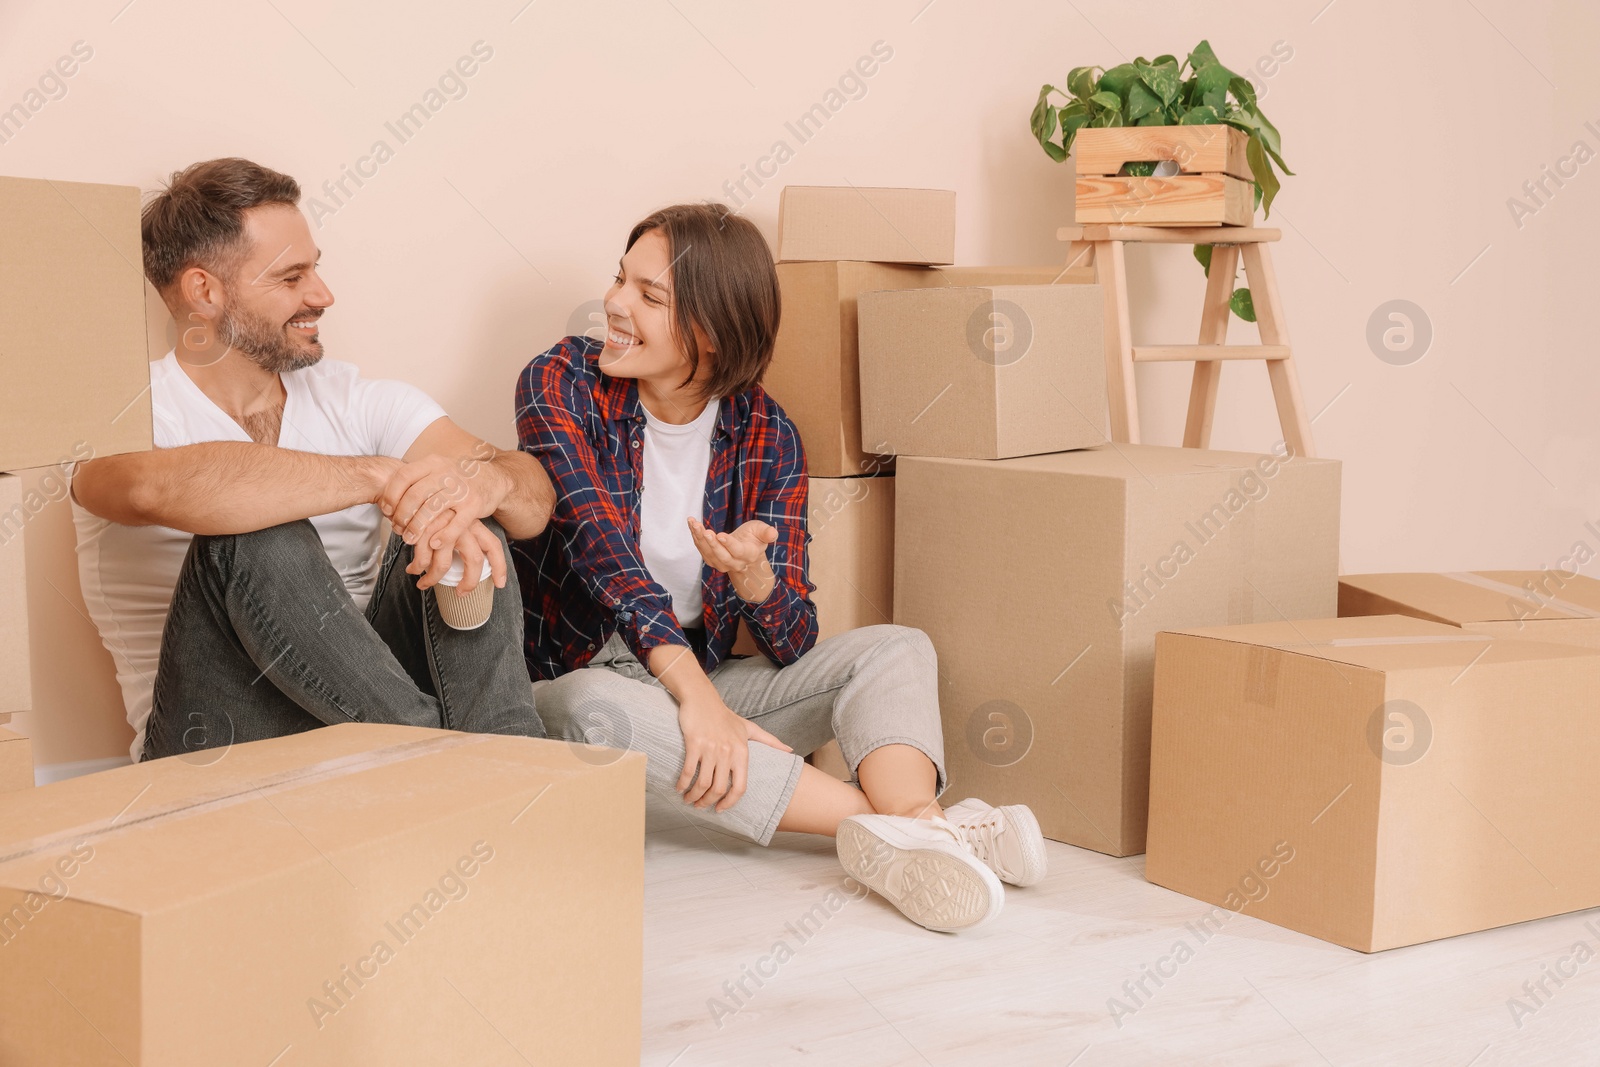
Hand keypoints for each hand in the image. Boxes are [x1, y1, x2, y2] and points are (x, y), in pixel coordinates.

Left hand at [379, 454, 508, 550]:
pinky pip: (456, 523)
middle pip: (415, 495)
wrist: (493, 478)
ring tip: (409, 539)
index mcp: (433, 463)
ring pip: (432, 510)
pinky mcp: (474, 505)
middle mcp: (446, 473)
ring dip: (417, 527)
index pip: (404, 476)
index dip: (392, 494)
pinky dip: (443, 535)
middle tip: (397, 529)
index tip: (386, 510)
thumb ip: (417, 479)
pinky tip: (434, 543)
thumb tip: (387, 497)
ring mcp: (461, 489)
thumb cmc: (458, 478)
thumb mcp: (437, 469)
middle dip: (402, 515)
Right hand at [406, 507, 506, 592]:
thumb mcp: (452, 521)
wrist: (408, 485)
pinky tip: (413, 570)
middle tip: (461, 593)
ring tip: (424, 583)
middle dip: (469, 581)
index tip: (500, 584)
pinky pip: (423, 558)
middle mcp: (462, 525)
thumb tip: (468, 565)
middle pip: (474, 559)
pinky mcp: (423, 530)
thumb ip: (462, 537)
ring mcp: (443, 528)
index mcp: (474, 523)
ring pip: (443, 564)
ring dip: (433, 579)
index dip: (499, 566)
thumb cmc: (431, 510)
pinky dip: (417, 568)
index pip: (493, 545)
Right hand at [676, 688, 792, 812]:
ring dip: (694, 796)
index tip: (721, 809)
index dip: (730, 802)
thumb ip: (770, 741)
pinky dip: (682, 784)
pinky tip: (679, 788)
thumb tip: (790, 751)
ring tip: (688, 799)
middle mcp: (728, 752)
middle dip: (708, 802)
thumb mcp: (749, 728)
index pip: (740, 787)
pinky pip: (688, 771)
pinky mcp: (694, 743)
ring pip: (702, 783)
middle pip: (718, 789)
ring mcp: (711, 748)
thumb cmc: (725, 716)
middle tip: (700, 806)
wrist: (702, 698)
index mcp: (742, 752)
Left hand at [688, 518, 776, 603]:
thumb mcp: (762, 531)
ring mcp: (722, 563)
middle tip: (705, 531)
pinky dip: (695, 537)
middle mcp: (735, 563)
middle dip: (712, 544)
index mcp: (748, 555)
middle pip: (722, 557)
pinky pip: (702, 549)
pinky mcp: (711, 559)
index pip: (738, 552)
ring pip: (709, 554)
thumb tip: (773, 533)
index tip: (720, 534)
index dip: (729, 544)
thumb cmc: (754, 536)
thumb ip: (766, 533)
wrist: (745, 548)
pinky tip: (692, 524)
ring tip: (694, 523)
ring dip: (700, 539)